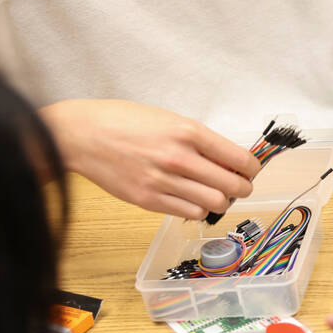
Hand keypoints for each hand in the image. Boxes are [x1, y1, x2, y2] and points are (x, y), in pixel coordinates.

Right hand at [40, 99, 260, 218]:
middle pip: (233, 186)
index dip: (251, 168)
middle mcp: (179, 158)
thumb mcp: (168, 119)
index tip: (250, 170)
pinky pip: (190, 213)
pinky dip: (198, 209)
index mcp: (188, 132)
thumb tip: (229, 159)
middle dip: (242, 188)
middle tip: (238, 185)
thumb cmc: (123, 121)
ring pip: (215, 203)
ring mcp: (163, 181)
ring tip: (213, 193)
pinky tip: (192, 199)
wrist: (80, 134)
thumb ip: (199, 139)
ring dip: (221, 201)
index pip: (240, 159)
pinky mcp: (148, 200)